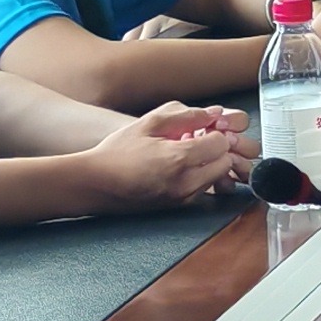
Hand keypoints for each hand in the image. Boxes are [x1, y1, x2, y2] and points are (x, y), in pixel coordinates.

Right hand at [81, 102, 254, 209]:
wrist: (95, 183)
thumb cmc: (118, 151)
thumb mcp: (149, 123)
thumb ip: (185, 115)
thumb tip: (214, 113)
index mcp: (178, 159)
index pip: (222, 143)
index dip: (215, 131)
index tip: (202, 127)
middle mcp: (185, 182)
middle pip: (225, 163)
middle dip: (216, 148)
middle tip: (197, 139)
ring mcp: (182, 198)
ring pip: (217, 177)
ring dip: (210, 163)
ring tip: (186, 153)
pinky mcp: (178, 207)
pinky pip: (204, 189)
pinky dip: (200, 176)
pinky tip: (180, 168)